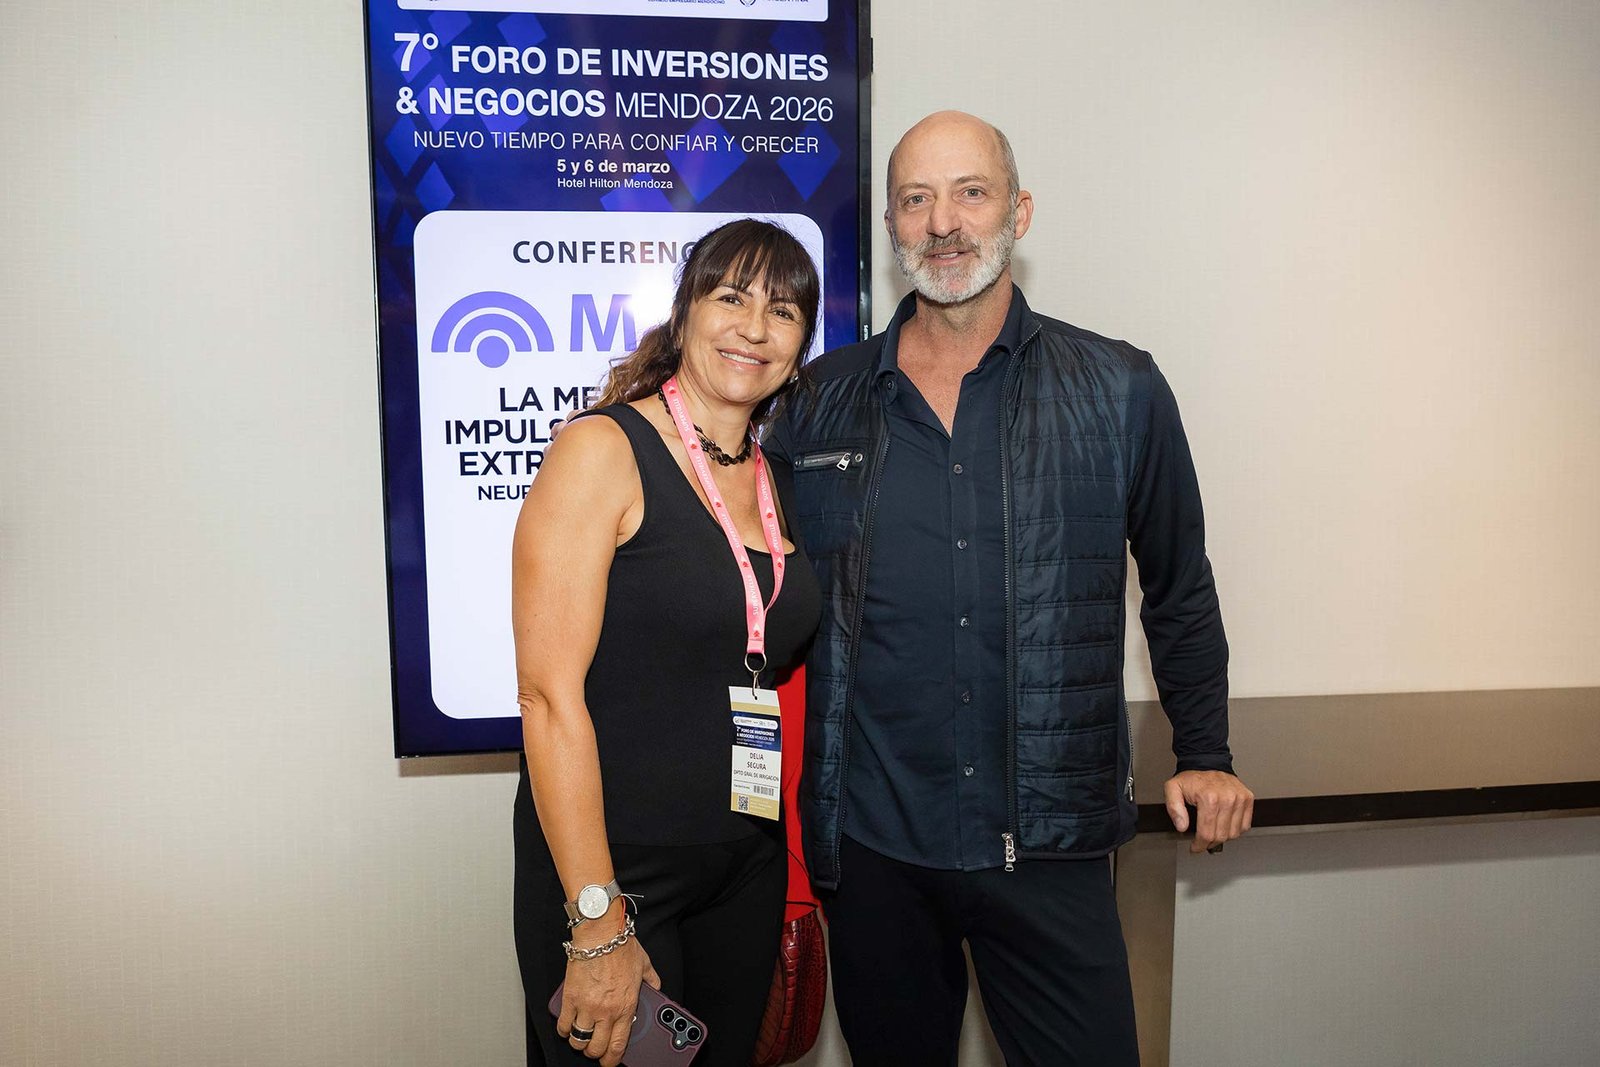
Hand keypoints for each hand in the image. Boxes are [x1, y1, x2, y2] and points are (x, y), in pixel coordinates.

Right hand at [555, 925, 660, 1065]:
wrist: (600, 933)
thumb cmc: (621, 946)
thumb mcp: (644, 965)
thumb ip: (651, 980)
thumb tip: (656, 988)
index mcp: (626, 1006)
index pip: (618, 1045)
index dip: (612, 1060)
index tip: (610, 1061)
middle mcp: (606, 1011)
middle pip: (596, 1048)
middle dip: (595, 1053)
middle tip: (595, 1049)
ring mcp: (587, 1006)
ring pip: (578, 1040)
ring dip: (579, 1043)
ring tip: (581, 1038)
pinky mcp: (570, 998)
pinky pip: (564, 1024)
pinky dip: (565, 1030)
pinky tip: (568, 1026)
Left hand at [1164, 770, 1253, 853]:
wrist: (1207, 761)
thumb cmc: (1192, 778)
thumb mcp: (1173, 788)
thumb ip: (1173, 808)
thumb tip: (1182, 826)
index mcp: (1208, 798)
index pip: (1207, 833)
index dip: (1199, 845)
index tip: (1195, 848)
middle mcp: (1227, 798)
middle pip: (1221, 835)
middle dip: (1209, 843)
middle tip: (1203, 841)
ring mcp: (1239, 799)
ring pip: (1234, 833)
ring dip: (1223, 837)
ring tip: (1213, 832)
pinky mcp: (1248, 798)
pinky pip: (1245, 825)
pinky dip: (1236, 830)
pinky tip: (1225, 825)